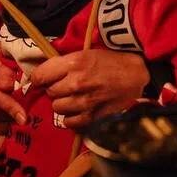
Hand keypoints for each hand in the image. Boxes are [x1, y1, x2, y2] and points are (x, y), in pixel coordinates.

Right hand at [0, 51, 27, 147]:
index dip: (9, 107)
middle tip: (24, 120)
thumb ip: (10, 70)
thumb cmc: (15, 64)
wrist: (12, 67)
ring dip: (1, 128)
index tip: (24, 116)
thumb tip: (4, 86)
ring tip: (16, 125)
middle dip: (8, 118)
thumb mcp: (15, 60)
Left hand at [30, 48, 148, 129]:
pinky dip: (72, 118)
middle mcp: (76, 83)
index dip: (38, 78)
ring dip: (63, 104)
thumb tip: (42, 73)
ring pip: (57, 108)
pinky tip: (79, 110)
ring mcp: (84, 102)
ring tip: (74, 98)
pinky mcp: (93, 117)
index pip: (40, 75)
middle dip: (55, 89)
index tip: (41, 80)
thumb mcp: (86, 54)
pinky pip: (69, 122)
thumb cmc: (111, 62)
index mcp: (73, 63)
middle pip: (50, 92)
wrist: (138, 76)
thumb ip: (63, 63)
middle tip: (65, 87)